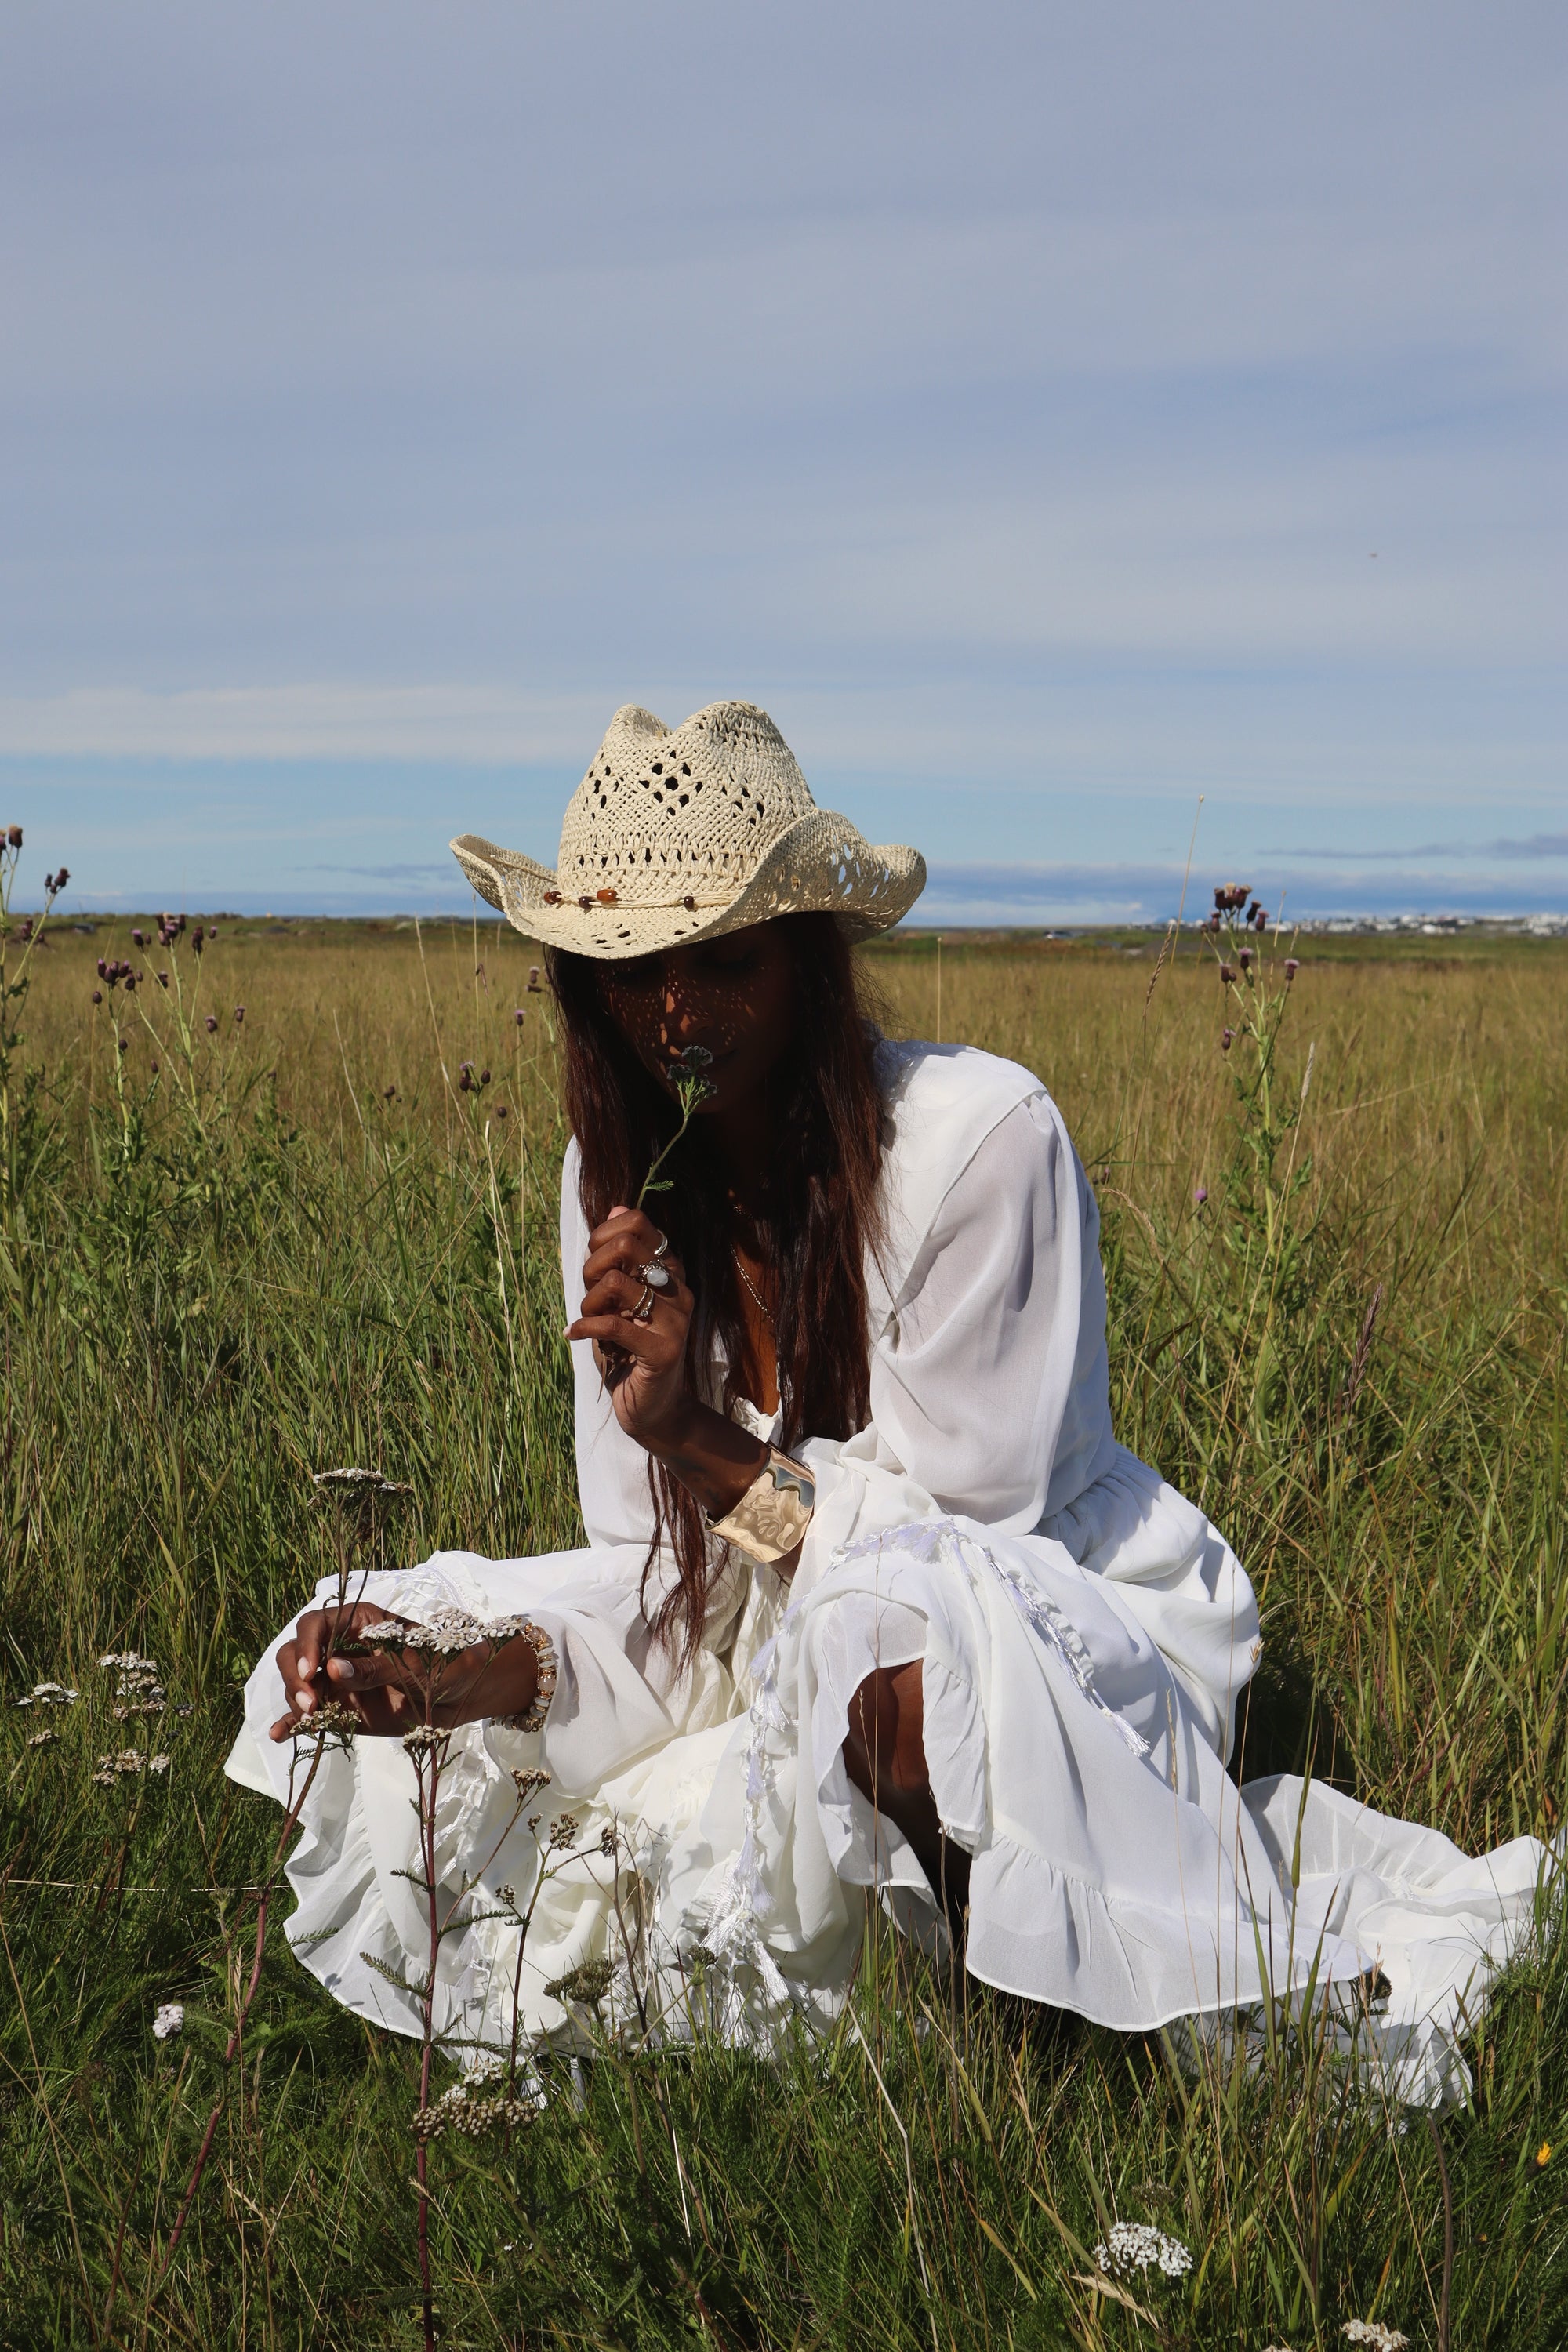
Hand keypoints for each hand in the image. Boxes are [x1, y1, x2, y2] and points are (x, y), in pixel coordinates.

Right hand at [267, 1598, 537, 1742]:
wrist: (463, 1694)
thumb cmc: (444, 1662)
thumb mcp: (415, 1663)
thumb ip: (375, 1668)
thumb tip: (333, 1670)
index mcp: (358, 1622)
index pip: (316, 1624)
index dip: (307, 1645)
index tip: (312, 1671)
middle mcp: (340, 1649)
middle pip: (296, 1653)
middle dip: (296, 1676)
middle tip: (311, 1702)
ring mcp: (338, 1680)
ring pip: (299, 1684)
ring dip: (296, 1700)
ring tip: (313, 1718)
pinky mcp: (341, 1709)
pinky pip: (310, 1715)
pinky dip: (293, 1723)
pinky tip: (279, 1734)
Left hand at [567, 1205, 696, 1451]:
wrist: (652, 1408)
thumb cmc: (629, 1350)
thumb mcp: (618, 1298)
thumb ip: (619, 1257)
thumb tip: (618, 1206)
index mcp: (670, 1271)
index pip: (639, 1222)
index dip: (603, 1235)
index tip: (593, 1264)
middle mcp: (679, 1289)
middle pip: (625, 1244)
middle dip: (591, 1266)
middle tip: (590, 1295)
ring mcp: (676, 1320)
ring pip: (615, 1281)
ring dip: (588, 1302)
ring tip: (588, 1320)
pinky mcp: (663, 1350)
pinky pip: (612, 1324)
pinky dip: (584, 1327)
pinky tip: (574, 1334)